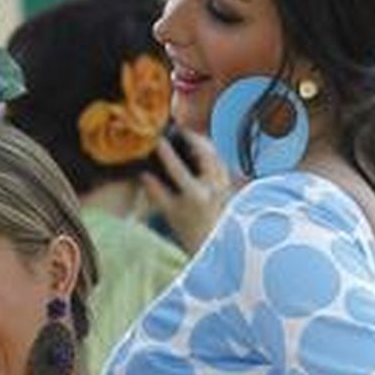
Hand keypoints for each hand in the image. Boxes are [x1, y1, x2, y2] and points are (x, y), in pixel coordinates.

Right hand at [140, 130, 232, 254]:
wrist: (216, 244)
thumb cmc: (190, 231)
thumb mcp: (169, 213)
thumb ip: (156, 192)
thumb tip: (143, 174)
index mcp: (195, 195)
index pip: (178, 168)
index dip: (167, 152)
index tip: (157, 140)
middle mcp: (213, 186)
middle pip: (205, 152)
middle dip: (192, 137)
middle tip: (179, 130)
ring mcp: (224, 183)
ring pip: (216, 154)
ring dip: (203, 143)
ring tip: (189, 136)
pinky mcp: (230, 183)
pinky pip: (221, 161)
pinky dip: (211, 153)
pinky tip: (201, 151)